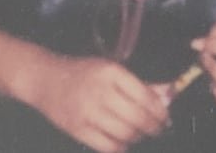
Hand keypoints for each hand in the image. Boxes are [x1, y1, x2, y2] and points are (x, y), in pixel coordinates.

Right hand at [31, 56, 168, 152]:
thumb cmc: (83, 73)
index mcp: (111, 72)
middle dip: (154, 128)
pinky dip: (121, 147)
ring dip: (138, 137)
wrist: (46, 80)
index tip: (166, 118)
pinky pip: (109, 147)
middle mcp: (100, 92)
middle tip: (158, 130)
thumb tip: (170, 95)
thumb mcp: (111, 70)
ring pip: (126, 134)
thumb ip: (141, 84)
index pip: (146, 97)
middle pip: (138, 118)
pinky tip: (123, 142)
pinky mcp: (78, 130)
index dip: (161, 112)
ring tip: (140, 134)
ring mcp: (87, 112)